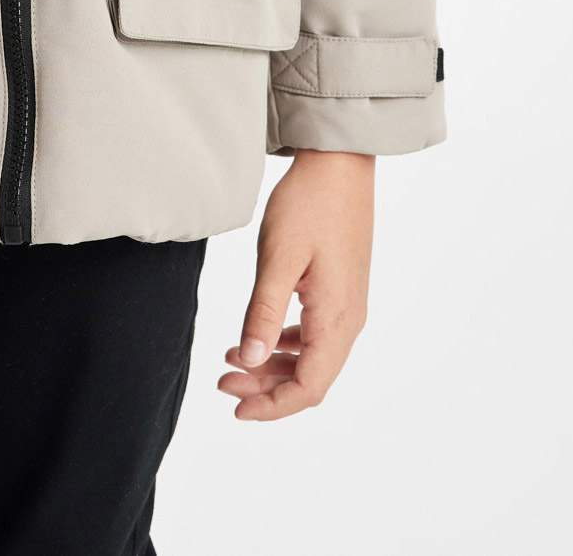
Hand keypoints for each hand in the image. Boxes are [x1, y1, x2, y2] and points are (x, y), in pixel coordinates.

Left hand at [217, 150, 373, 419]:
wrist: (340, 164)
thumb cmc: (309, 204)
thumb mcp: (278, 257)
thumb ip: (263, 312)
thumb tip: (249, 362)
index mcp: (337, 318)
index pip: (309, 387)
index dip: (272, 406)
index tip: (235, 408)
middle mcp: (349, 320)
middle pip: (310, 378)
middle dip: (266, 388)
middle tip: (223, 381)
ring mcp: (347, 305)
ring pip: (313, 358)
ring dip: (274, 367)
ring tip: (233, 361)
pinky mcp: (340, 290)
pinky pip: (315, 335)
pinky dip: (285, 344)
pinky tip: (259, 334)